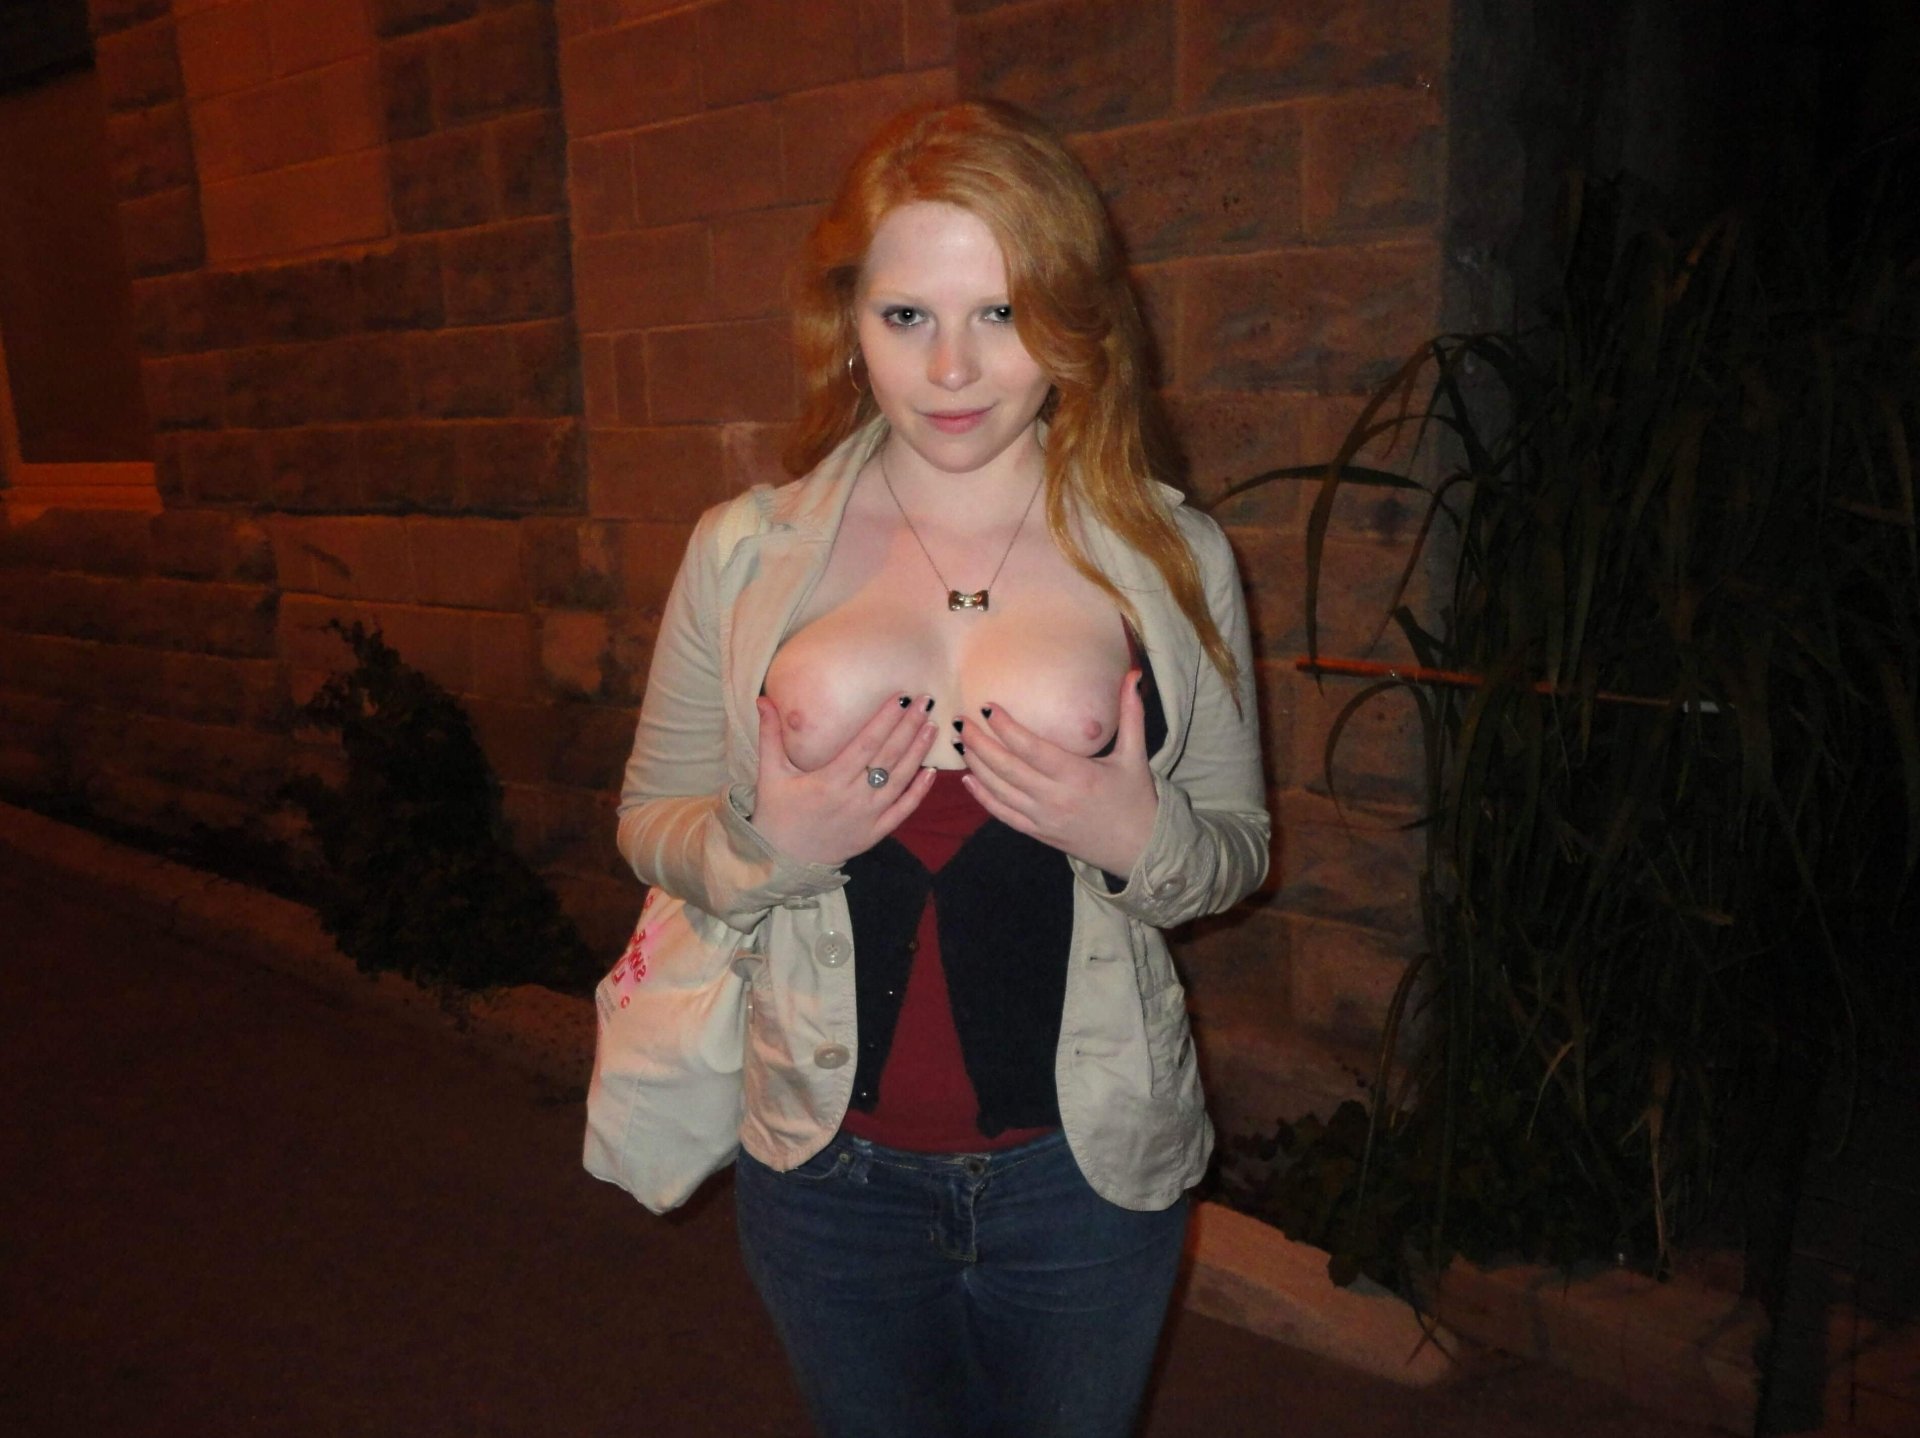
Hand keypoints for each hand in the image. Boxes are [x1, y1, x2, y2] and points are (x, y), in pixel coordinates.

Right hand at [751, 693, 939, 866]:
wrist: (781, 862)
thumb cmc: (776, 813)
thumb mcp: (769, 773)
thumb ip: (769, 735)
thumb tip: (762, 699)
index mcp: (829, 780)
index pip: (866, 743)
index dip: (886, 719)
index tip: (902, 698)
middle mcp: (853, 798)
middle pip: (888, 757)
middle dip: (909, 727)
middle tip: (926, 702)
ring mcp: (867, 818)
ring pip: (900, 781)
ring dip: (918, 753)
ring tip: (932, 728)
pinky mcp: (874, 834)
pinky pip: (902, 811)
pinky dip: (919, 792)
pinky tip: (931, 772)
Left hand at [959, 670, 1158, 876]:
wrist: (1139, 849)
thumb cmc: (1136, 798)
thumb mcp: (1135, 755)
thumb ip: (1131, 714)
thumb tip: (1133, 674)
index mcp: (1078, 776)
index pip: (1032, 749)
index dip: (1007, 728)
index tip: (988, 708)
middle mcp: (1056, 798)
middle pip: (1007, 768)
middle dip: (980, 743)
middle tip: (962, 721)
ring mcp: (1043, 818)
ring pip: (1000, 791)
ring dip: (977, 766)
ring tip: (962, 743)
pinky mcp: (1038, 832)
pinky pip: (1003, 815)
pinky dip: (983, 798)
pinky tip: (968, 780)